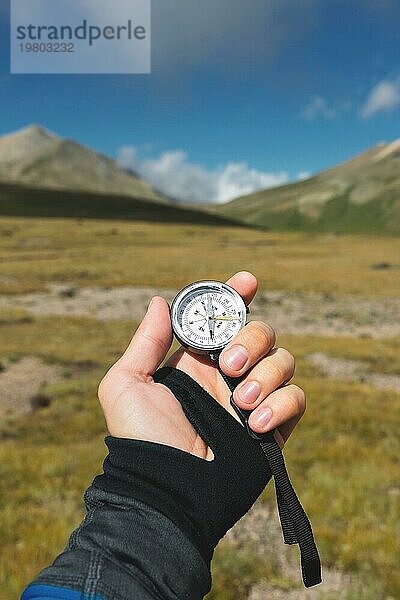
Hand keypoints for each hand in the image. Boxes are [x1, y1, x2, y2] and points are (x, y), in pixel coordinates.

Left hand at [98, 272, 305, 459]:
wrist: (167, 488)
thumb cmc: (141, 438)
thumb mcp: (127, 384)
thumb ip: (146, 341)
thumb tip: (160, 301)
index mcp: (199, 360)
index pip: (226, 318)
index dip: (238, 295)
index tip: (247, 281)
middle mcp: (229, 374)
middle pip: (263, 332)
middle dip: (253, 339)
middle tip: (231, 365)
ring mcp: (254, 398)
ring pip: (284, 361)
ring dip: (266, 376)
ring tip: (239, 403)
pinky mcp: (274, 425)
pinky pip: (297, 398)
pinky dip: (282, 404)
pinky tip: (253, 424)